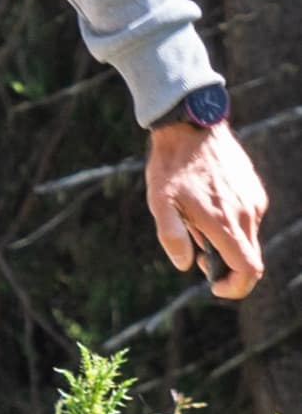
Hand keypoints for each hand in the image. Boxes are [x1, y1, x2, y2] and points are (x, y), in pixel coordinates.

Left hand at [146, 120, 266, 298]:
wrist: (191, 126)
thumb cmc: (171, 166)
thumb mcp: (160, 202)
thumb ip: (173, 236)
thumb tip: (185, 265)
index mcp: (225, 222)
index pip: (248, 269)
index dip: (235, 287)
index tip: (214, 286)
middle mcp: (247, 214)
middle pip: (249, 257)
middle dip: (226, 266)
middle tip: (197, 254)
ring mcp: (254, 201)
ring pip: (247, 237)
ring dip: (225, 242)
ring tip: (194, 220)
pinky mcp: (254, 190)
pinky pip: (247, 218)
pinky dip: (230, 224)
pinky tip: (205, 206)